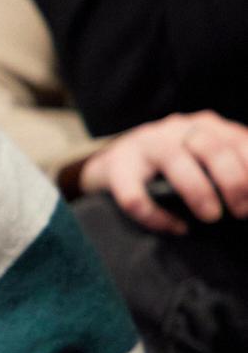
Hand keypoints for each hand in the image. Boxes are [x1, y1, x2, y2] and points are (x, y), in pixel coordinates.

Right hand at [79, 112, 247, 235]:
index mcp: (206, 126)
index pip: (239, 141)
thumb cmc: (175, 164)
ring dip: (198, 191)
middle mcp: (177, 129)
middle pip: (211, 148)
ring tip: (210, 217)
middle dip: (233, 182)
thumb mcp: (206, 156)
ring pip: (174, 160)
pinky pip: (135, 194)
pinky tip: (174, 227)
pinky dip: (156, 215)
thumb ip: (231, 164)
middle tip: (241, 211)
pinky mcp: (117, 167)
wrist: (117, 159)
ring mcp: (146, 144)